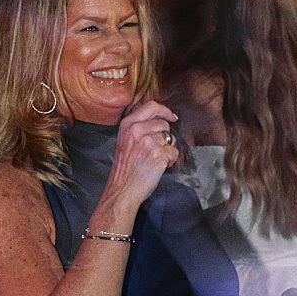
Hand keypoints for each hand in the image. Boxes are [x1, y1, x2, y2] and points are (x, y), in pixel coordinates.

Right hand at [102, 99, 178, 214]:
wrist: (122, 189)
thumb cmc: (124, 168)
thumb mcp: (125, 140)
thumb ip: (138, 127)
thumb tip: (159, 119)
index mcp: (128, 125)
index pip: (151, 106)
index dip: (164, 111)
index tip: (171, 117)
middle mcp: (137, 131)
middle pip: (164, 124)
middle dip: (165, 136)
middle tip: (157, 149)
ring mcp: (148, 143)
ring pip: (171, 138)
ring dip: (168, 149)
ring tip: (156, 159)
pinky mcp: (159, 155)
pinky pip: (174, 153)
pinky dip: (171, 160)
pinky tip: (159, 166)